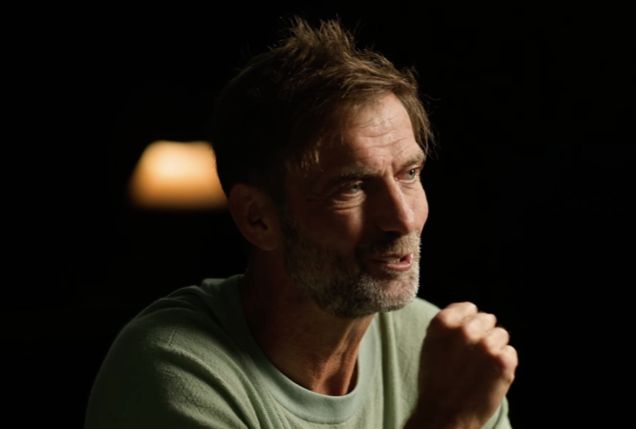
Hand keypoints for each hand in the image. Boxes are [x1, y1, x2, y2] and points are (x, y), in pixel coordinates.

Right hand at [408, 302, 517, 428]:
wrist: (444, 415)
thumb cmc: (435, 381)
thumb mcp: (430, 345)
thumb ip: (449, 325)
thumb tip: (470, 312)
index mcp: (443, 323)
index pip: (469, 308)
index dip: (468, 322)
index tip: (464, 339)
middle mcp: (464, 330)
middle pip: (487, 319)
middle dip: (483, 334)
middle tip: (473, 357)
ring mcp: (485, 345)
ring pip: (501, 334)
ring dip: (494, 349)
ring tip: (480, 368)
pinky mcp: (502, 361)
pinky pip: (510, 352)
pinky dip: (503, 364)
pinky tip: (489, 376)